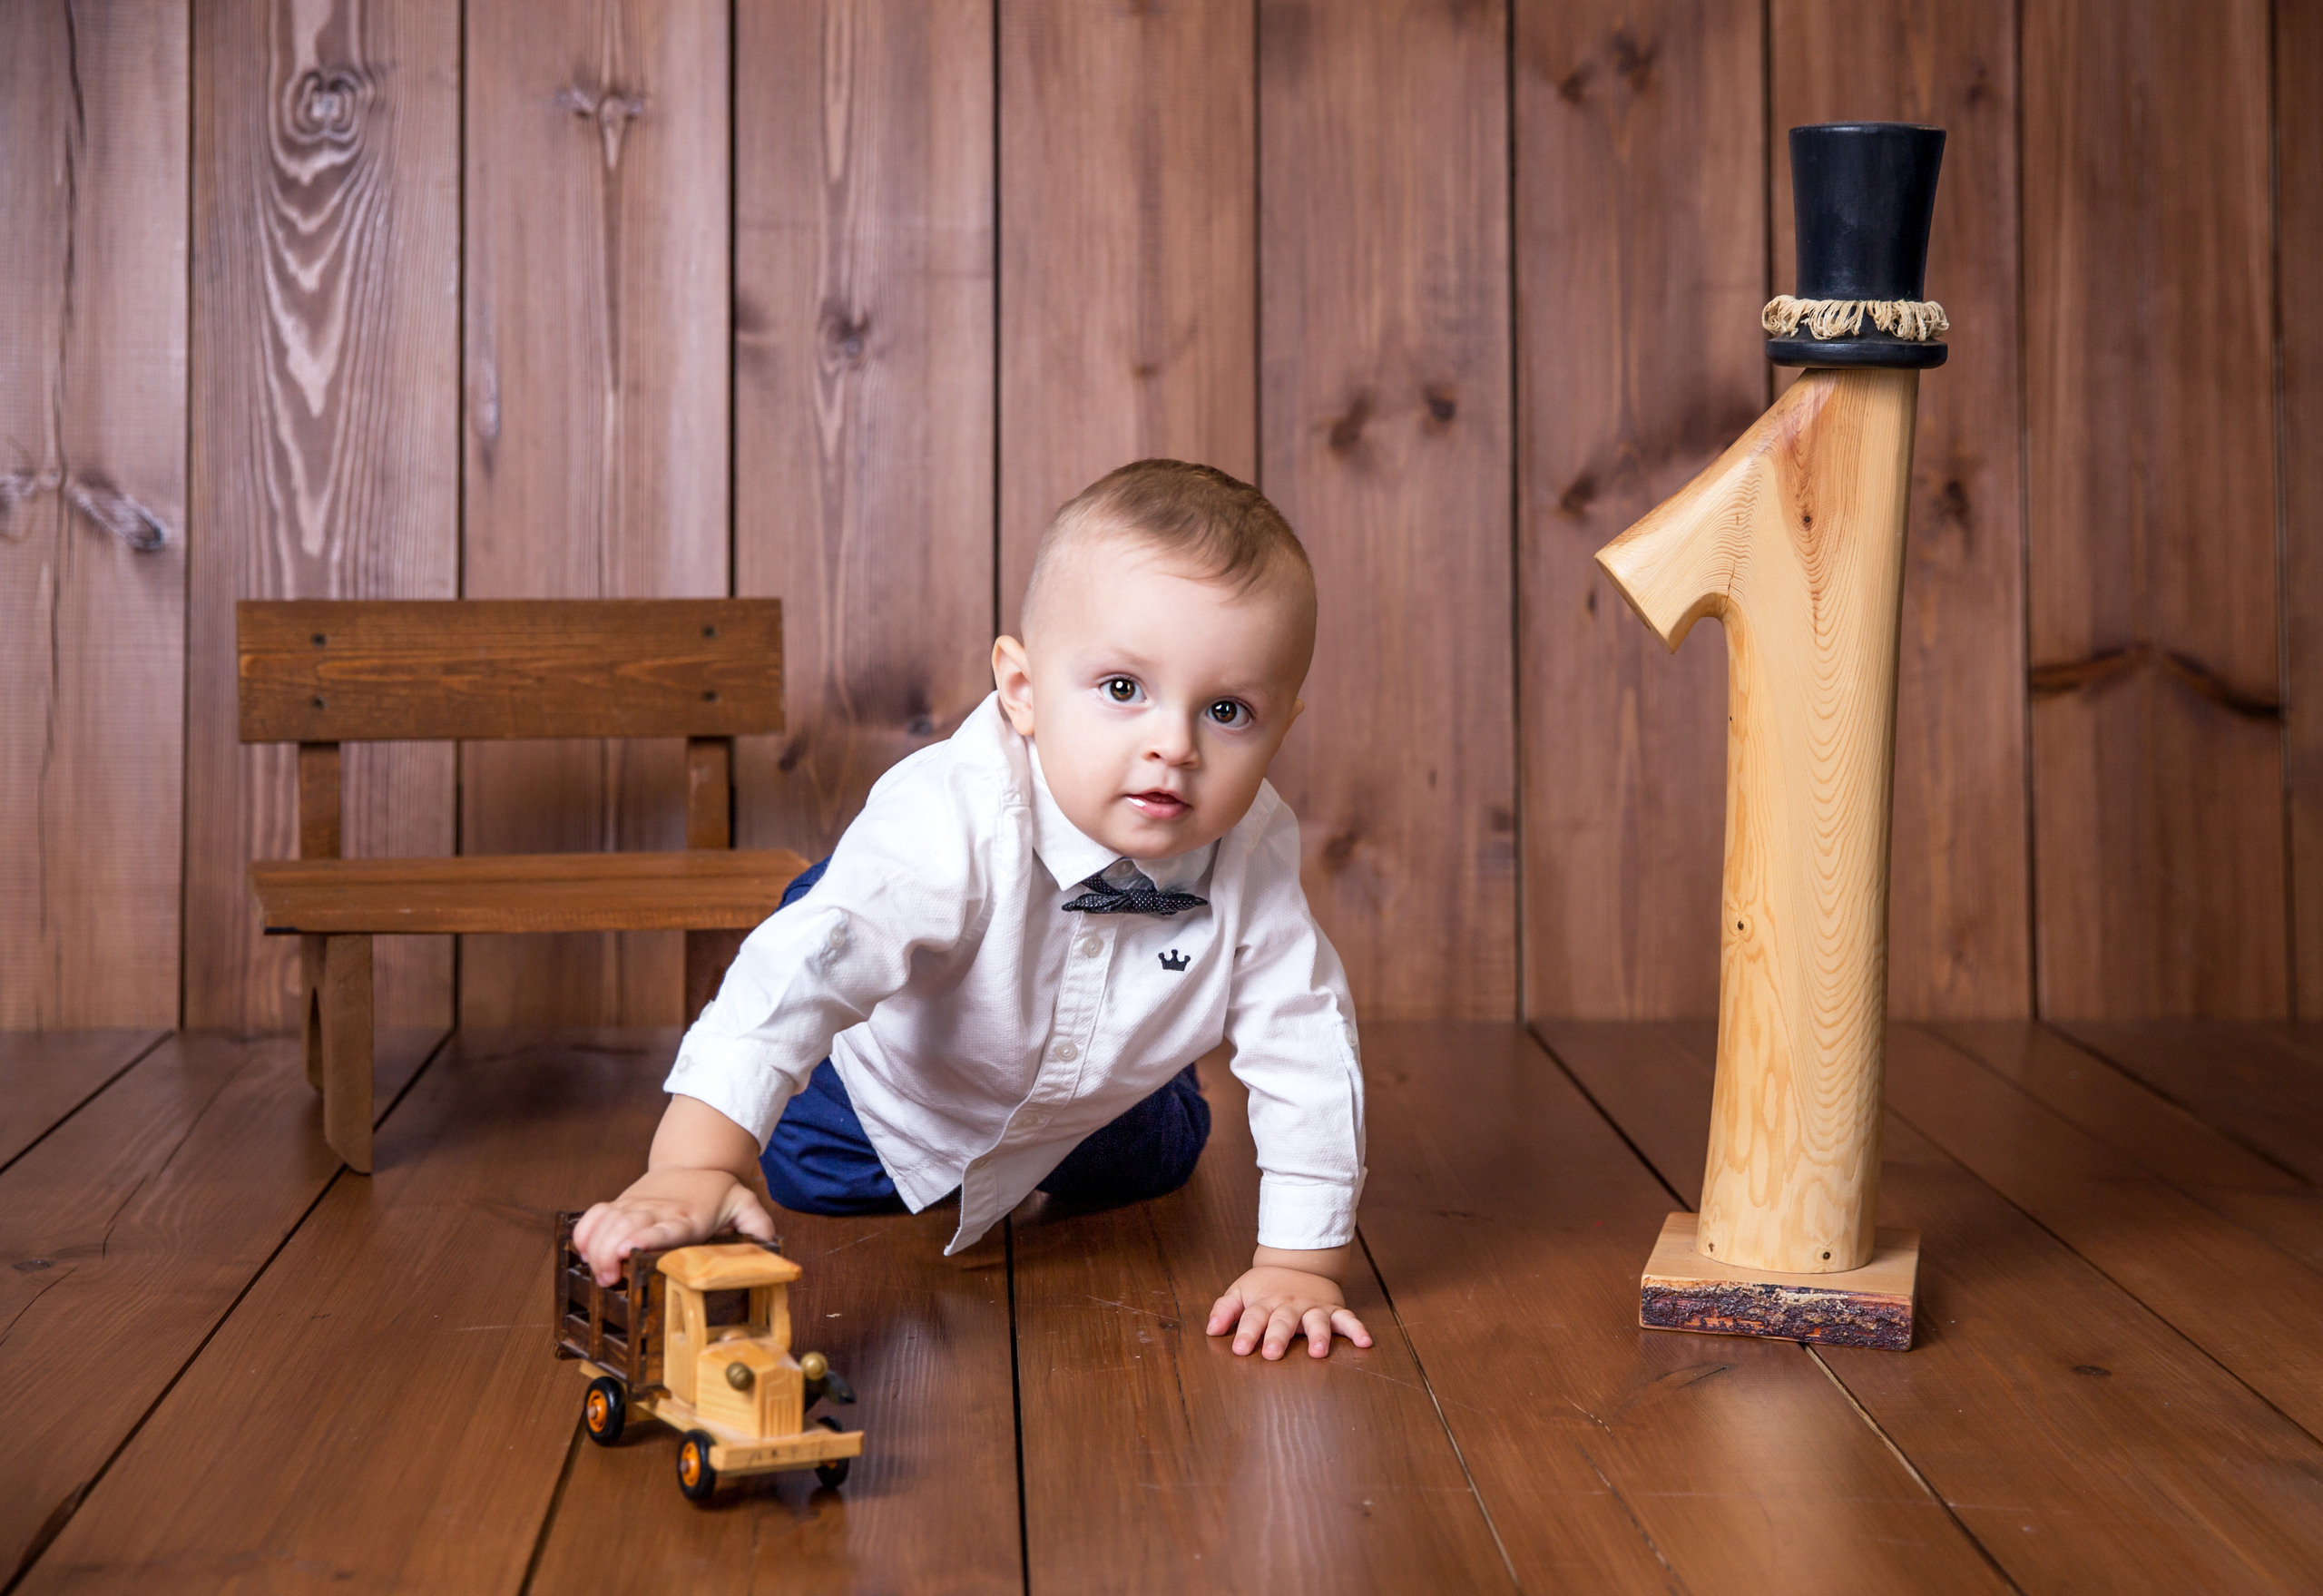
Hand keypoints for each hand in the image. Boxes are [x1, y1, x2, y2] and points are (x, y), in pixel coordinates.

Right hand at [572, 1167, 775, 1286]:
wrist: (692, 1159)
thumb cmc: (716, 1191)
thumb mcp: (744, 1203)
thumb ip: (758, 1224)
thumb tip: (769, 1244)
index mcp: (687, 1216)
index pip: (665, 1228)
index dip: (647, 1238)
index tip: (632, 1248)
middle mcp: (657, 1210)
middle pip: (627, 1228)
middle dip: (611, 1253)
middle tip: (609, 1278)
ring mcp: (636, 1206)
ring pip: (607, 1222)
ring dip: (595, 1249)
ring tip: (599, 1275)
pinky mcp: (621, 1205)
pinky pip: (595, 1216)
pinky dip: (585, 1233)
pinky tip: (584, 1253)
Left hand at [1206, 1262, 1373, 1359]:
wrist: (1299, 1260)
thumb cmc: (1266, 1286)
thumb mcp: (1241, 1291)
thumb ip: (1225, 1309)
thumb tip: (1211, 1329)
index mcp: (1265, 1301)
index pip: (1253, 1317)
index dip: (1246, 1332)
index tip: (1239, 1349)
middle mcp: (1289, 1304)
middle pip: (1283, 1320)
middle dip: (1278, 1337)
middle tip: (1271, 1354)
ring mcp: (1313, 1307)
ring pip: (1316, 1321)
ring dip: (1318, 1335)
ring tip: (1318, 1352)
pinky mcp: (1333, 1309)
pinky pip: (1347, 1319)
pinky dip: (1357, 1329)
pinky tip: (1366, 1342)